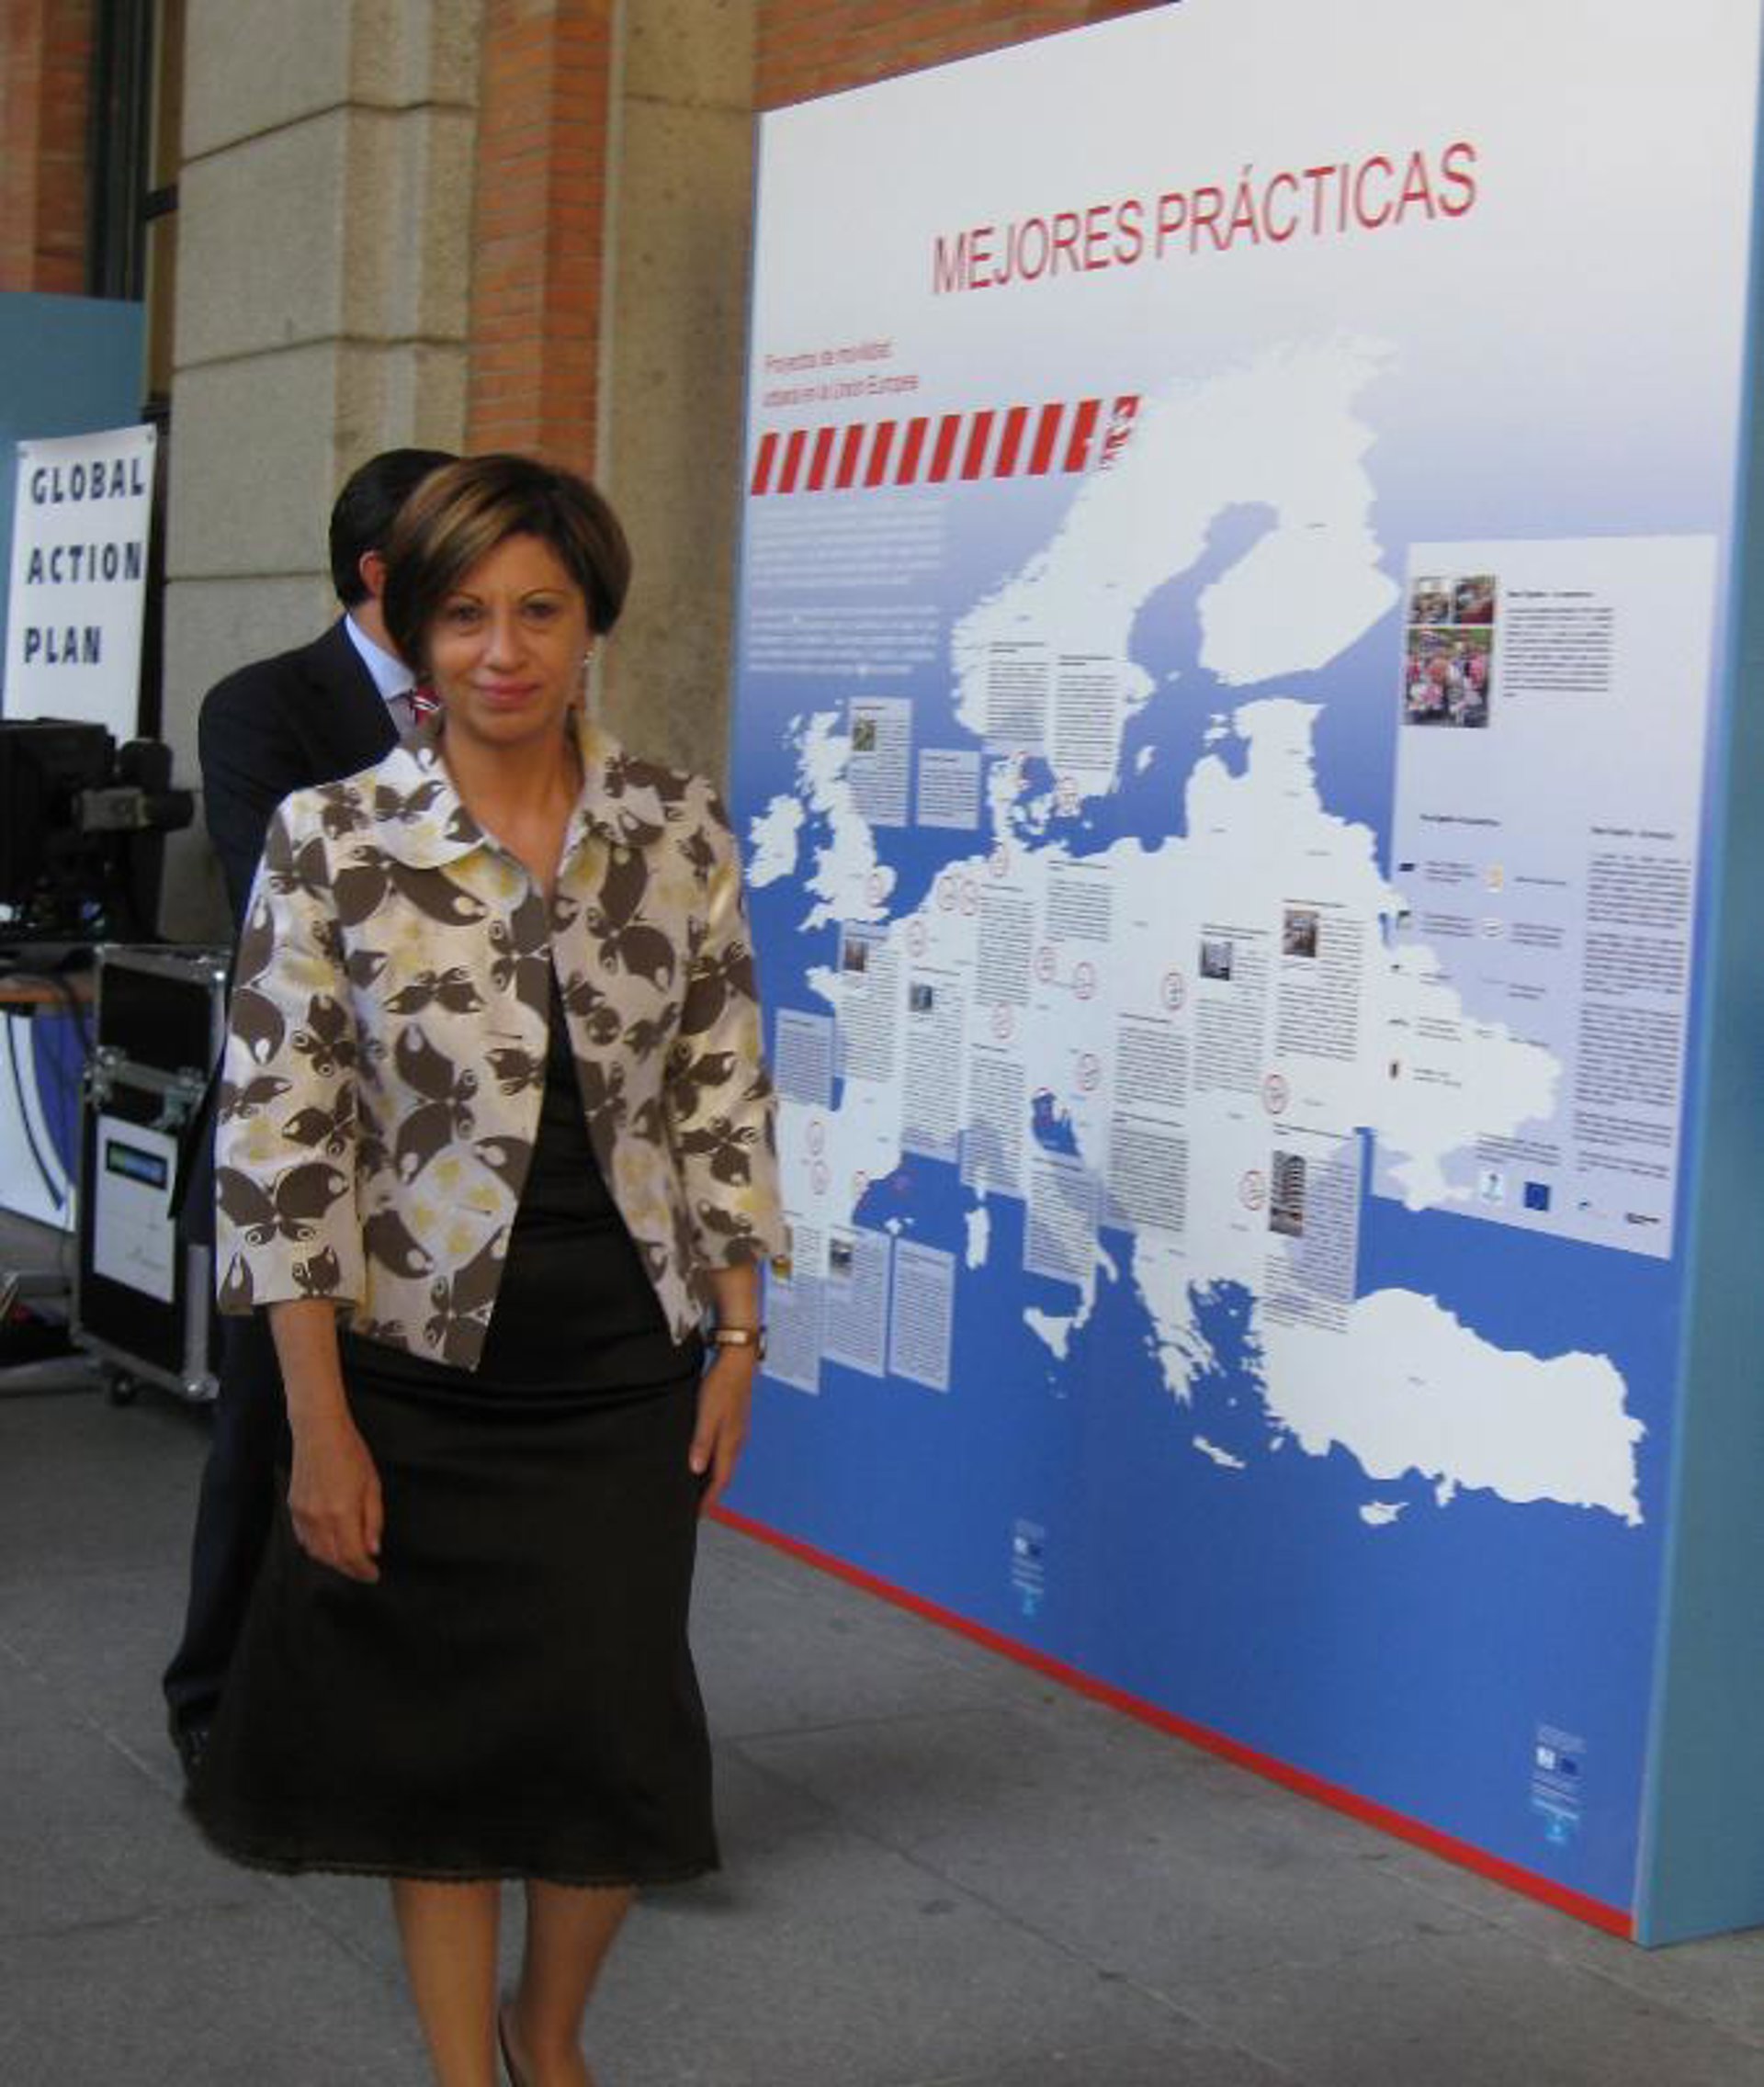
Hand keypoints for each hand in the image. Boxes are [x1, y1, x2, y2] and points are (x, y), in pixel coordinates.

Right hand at [288, 1409, 383, 1581]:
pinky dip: (317, 1549)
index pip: (352, 1555)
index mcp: (342, 1512)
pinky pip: (304, 1539)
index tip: (373, 1575)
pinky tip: (329, 1546)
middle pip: (333, 1559)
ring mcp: (303, 1514)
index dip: (363, 1571)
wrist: (319, 1432)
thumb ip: (373, 1520)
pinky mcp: (293, 1508)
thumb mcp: (372, 1484)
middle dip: (350, 1569)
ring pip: (316, 1552)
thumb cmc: (350, 1452)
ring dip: (333, 1562)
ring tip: (349, 1560)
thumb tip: (373, 1549)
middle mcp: (319, 1518)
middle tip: (364, 1570)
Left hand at [689, 1347, 755, 1512]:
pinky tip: (705, 1458)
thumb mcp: (707, 1414)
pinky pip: (724, 1451)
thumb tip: (696, 1470)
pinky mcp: (733, 1423)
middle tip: (696, 1507)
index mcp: (730, 1443)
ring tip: (698, 1488)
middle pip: (723, 1476)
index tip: (698, 1515)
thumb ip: (702, 1442)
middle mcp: (736, 1442)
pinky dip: (715, 1462)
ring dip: (713, 1479)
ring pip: (724, 1464)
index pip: (720, 1481)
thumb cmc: (722, 1386)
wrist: (738, 1361)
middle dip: (711, 1494)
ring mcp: (737, 1432)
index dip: (709, 1500)